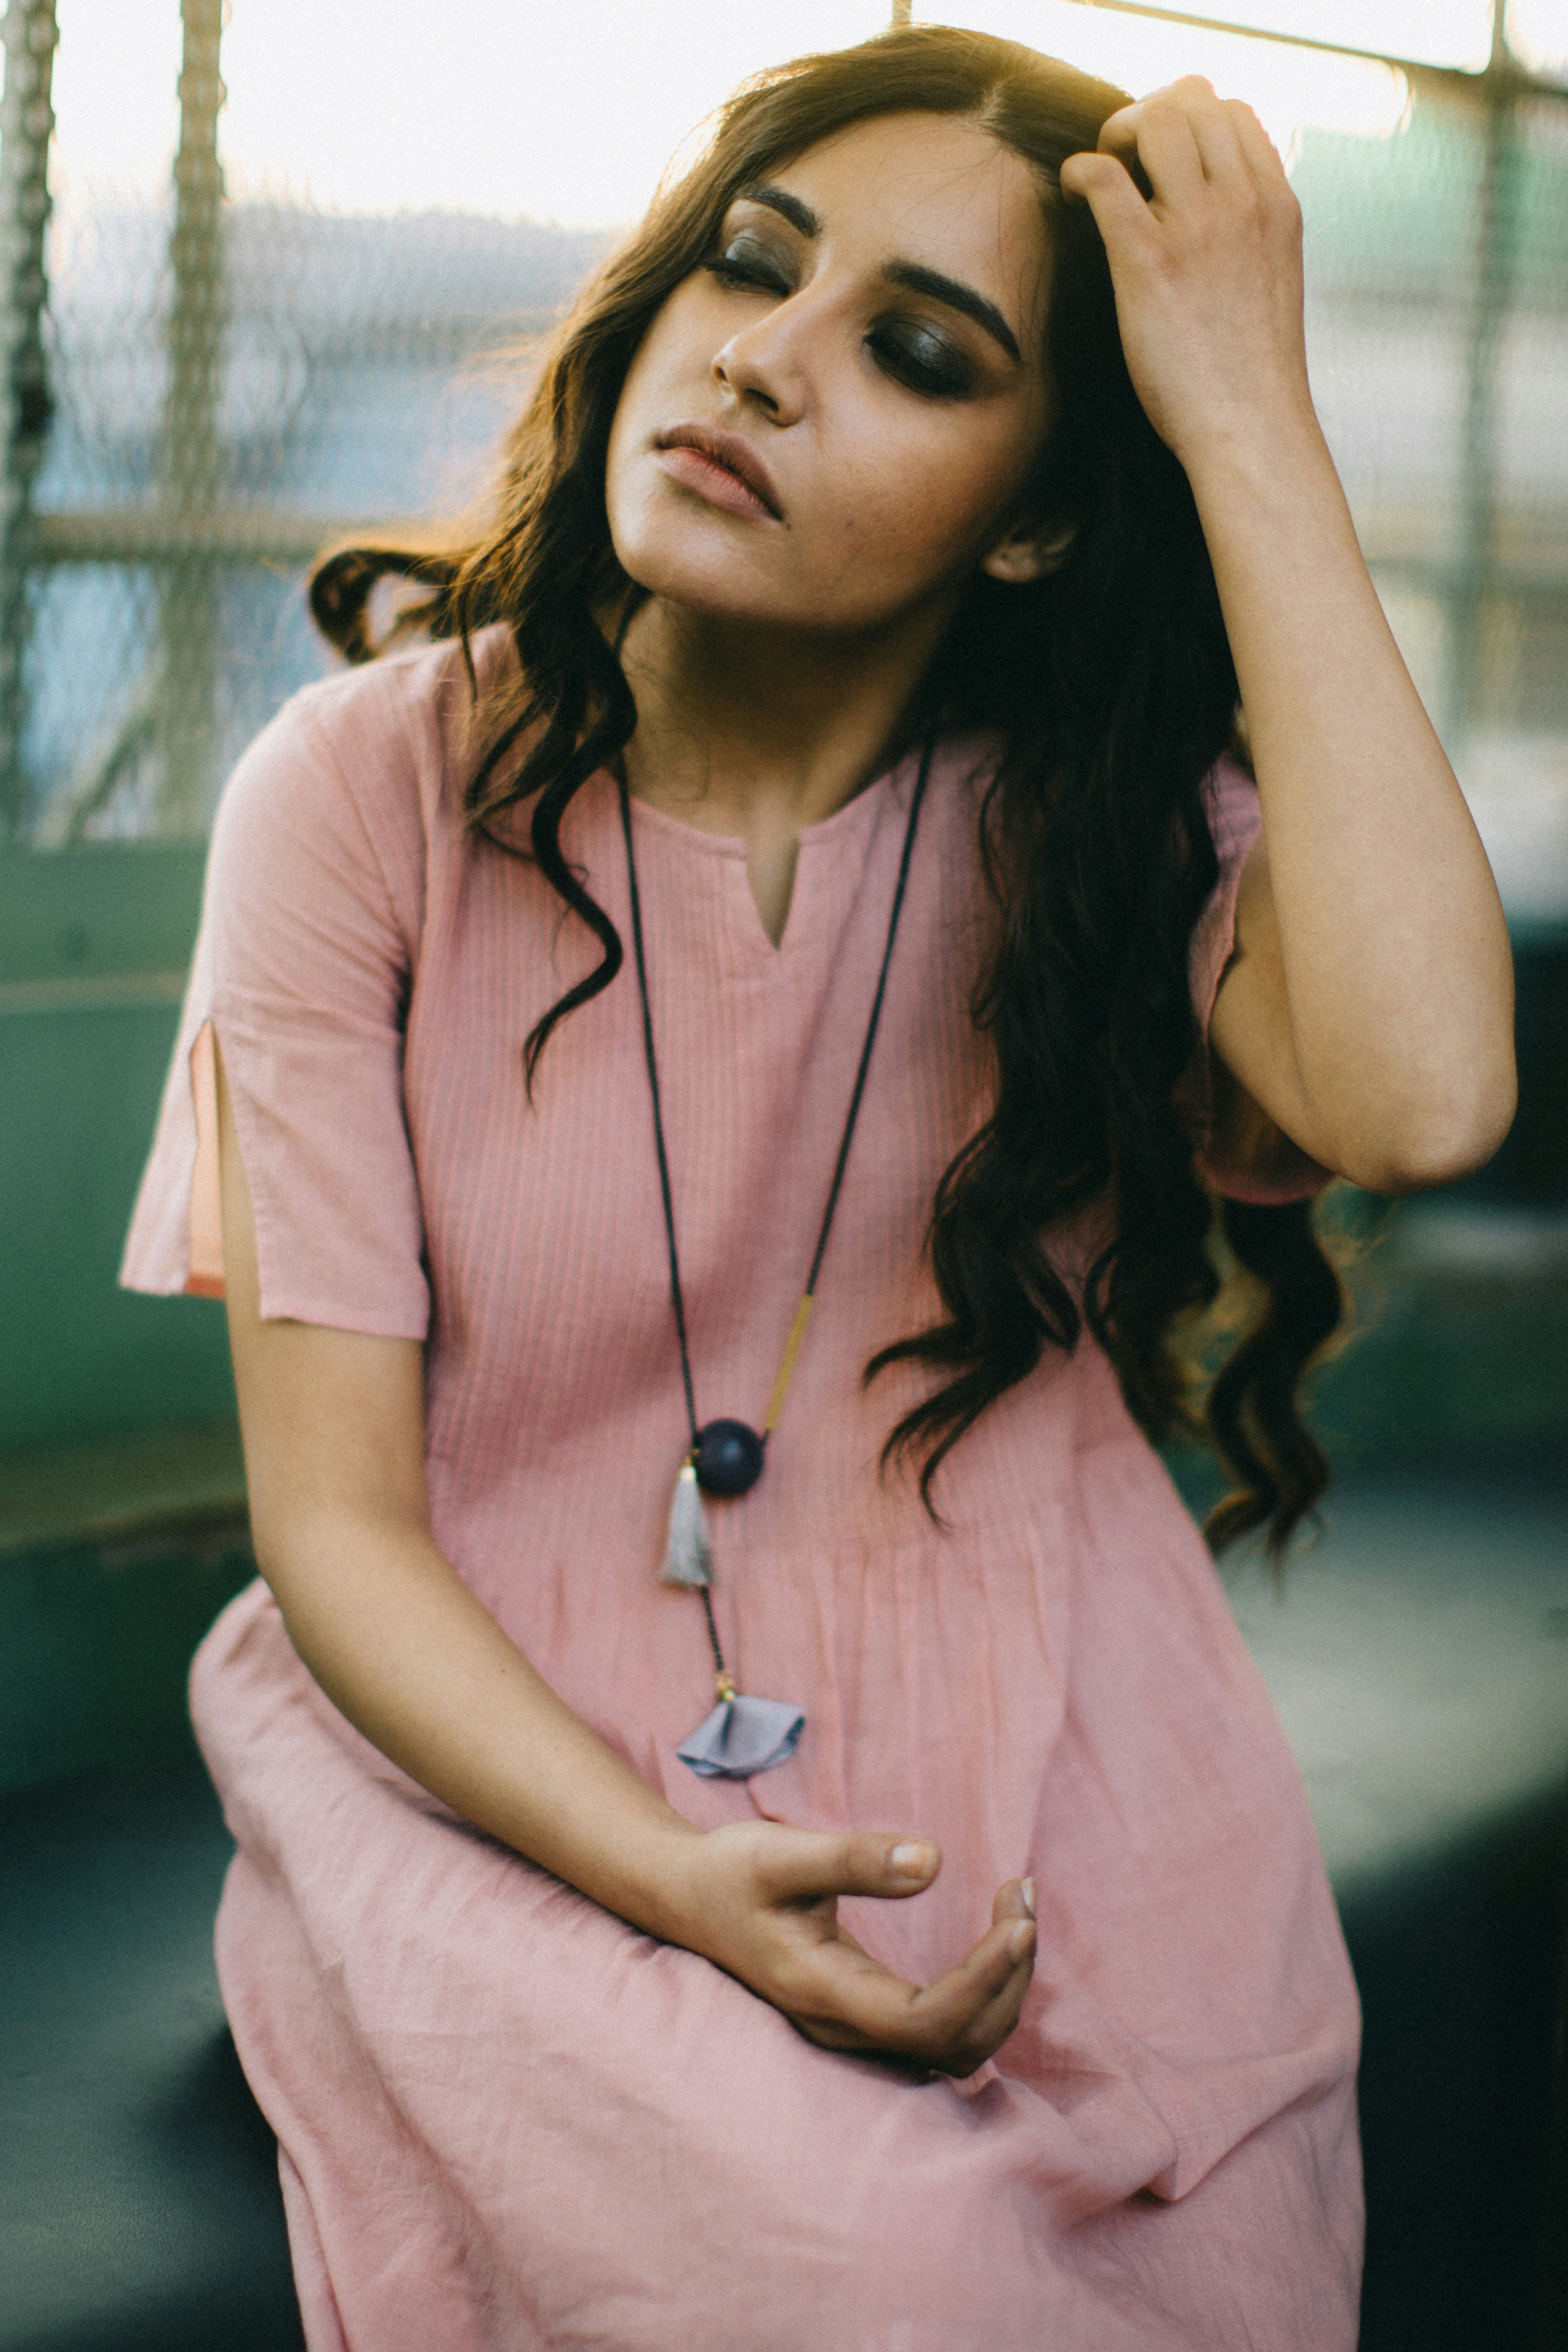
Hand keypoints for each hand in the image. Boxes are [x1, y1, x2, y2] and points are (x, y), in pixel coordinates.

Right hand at [663, 1820, 1034, 2075]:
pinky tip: (995, 1936)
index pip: (924, 2022)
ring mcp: (857, 2026)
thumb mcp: (781, 1853)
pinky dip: (985, 1988)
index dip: (982, 1981)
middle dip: (1007, 1979)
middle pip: (956, 2045)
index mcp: (821, 1991)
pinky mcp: (869, 2011)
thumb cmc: (731, 1871)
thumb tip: (935, 1860)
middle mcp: (844, 2025)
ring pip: (958, 2045)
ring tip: (1018, 1910)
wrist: (689, 1896)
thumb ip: (853, 1859)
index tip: (1018, 1921)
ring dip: (1003, 1986)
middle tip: (1024, 1898)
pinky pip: (945, 2026)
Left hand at [1059, 77, 1315, 473]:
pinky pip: (1105, 178)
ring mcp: (1198, 228)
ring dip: (1115, 133)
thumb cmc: (1254, 373)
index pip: (1235, 113)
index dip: (1190, 116)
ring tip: (1100, 172)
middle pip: (1192, 101)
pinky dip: (1079, 170)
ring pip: (1154, 123)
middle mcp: (1242, 202)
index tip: (1163, 154)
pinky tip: (1072, 191)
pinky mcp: (1150, 261)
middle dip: (1148, 113)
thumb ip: (1250, 235)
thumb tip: (1214, 214)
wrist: (1252, 427)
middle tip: (1123, 157)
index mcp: (1276, 205)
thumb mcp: (1272, 283)